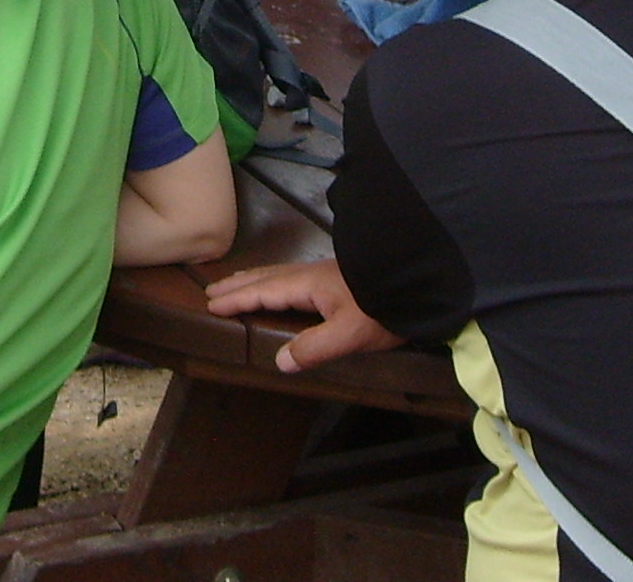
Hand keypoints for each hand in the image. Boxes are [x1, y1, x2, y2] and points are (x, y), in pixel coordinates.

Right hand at [205, 258, 403, 373]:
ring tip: (240, 284)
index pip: (263, 292)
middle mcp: (311, 274)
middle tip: (213, 290)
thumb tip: (279, 361)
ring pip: (281, 273)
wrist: (421, 280)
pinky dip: (276, 279)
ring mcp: (326, 272)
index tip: (211, 303)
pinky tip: (285, 286)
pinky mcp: (339, 275)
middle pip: (267, 277)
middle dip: (240, 285)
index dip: (237, 299)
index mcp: (308, 286)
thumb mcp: (349, 334)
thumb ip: (314, 348)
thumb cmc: (383, 308)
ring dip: (257, 279)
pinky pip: (294, 275)